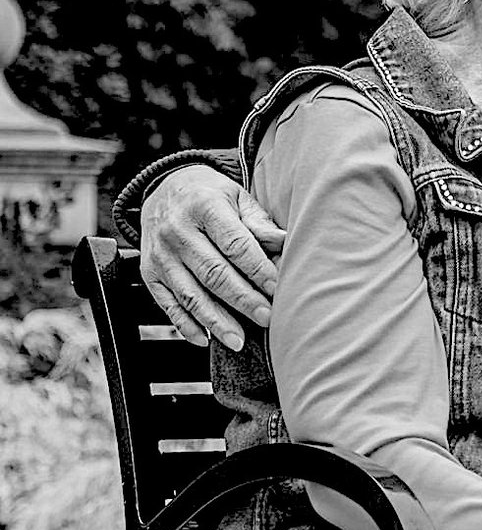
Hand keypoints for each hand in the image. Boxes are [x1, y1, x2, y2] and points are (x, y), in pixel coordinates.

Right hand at [140, 166, 284, 349]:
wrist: (163, 188)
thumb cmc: (210, 196)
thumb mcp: (237, 197)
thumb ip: (258, 222)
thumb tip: (286, 243)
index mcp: (204, 207)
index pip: (235, 244)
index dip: (257, 269)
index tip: (277, 288)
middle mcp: (177, 232)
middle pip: (213, 272)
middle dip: (242, 299)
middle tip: (266, 318)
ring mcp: (159, 255)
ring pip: (190, 293)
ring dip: (215, 320)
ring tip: (238, 340)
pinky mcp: (148, 273)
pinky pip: (166, 303)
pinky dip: (185, 324)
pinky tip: (205, 339)